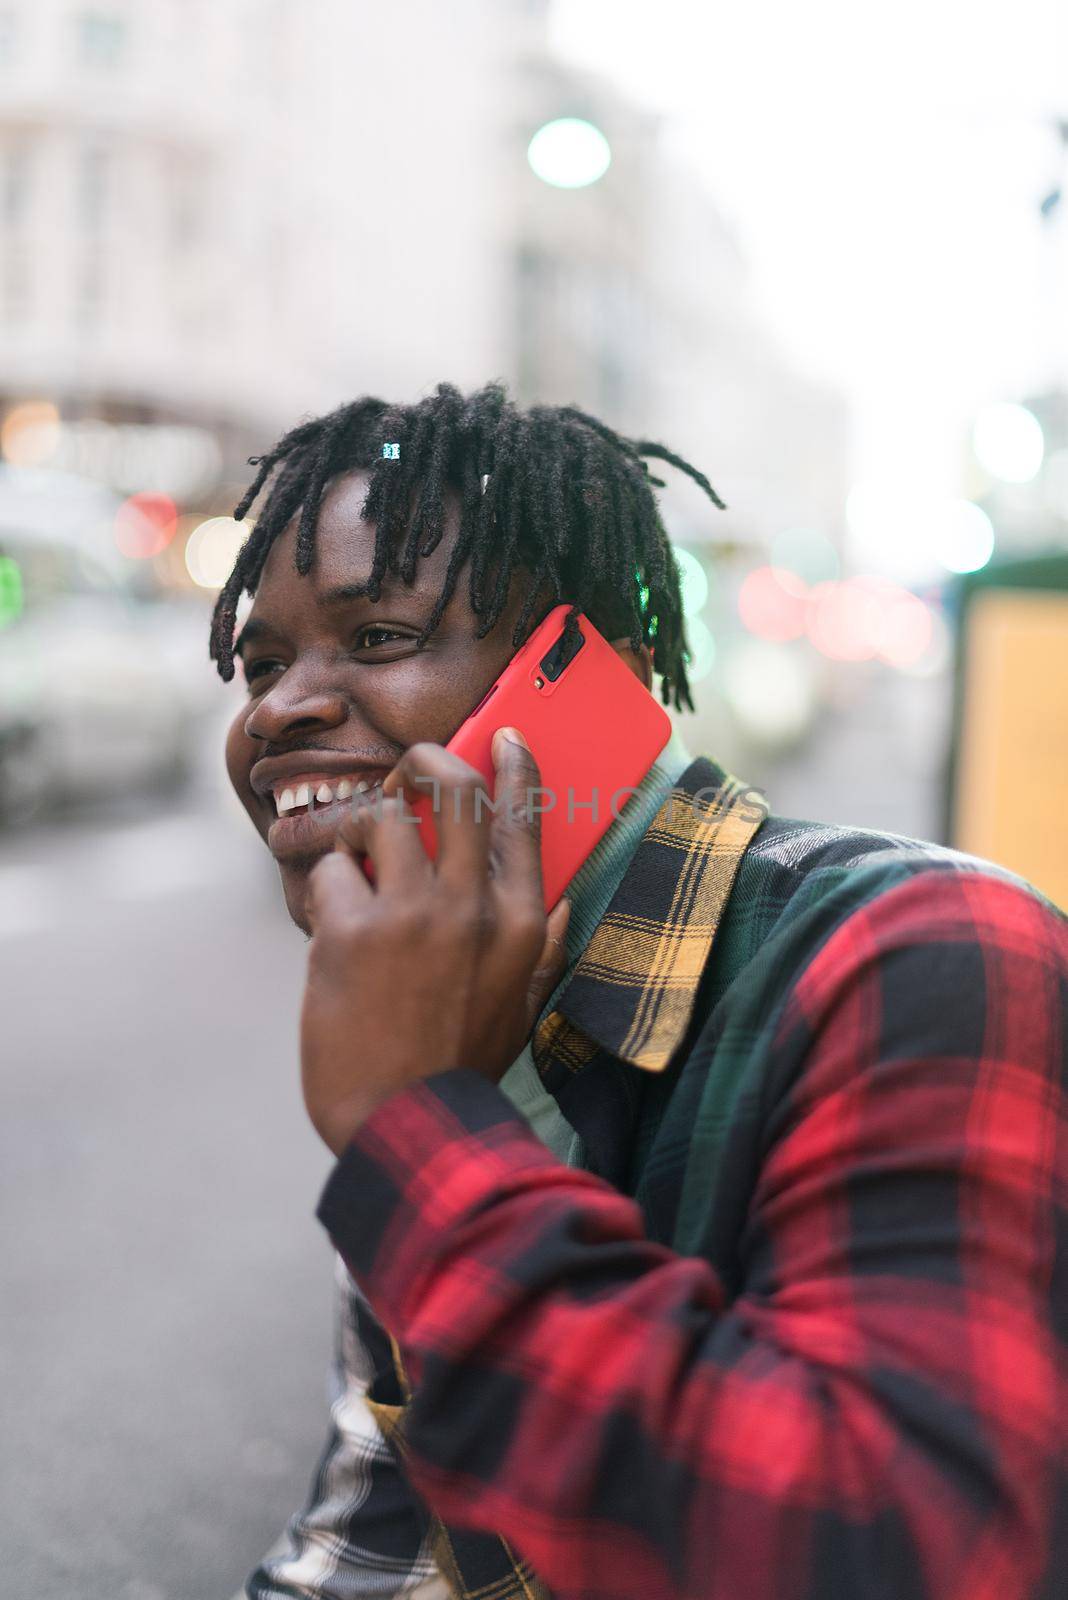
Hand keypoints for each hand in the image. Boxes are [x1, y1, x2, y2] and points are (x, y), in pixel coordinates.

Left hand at [300, 728, 570, 1156]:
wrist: (405, 1124)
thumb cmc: (460, 1066)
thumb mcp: (522, 1007)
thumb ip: (541, 947)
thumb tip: (563, 901)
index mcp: (518, 922)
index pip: (523, 819)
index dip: (513, 767)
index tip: (502, 736)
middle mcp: (471, 906)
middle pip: (452, 788)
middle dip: (423, 761)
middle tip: (406, 772)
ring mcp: (411, 914)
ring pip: (382, 816)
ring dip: (363, 832)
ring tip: (358, 865)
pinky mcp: (351, 931)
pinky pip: (331, 870)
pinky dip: (327, 889)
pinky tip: (332, 926)